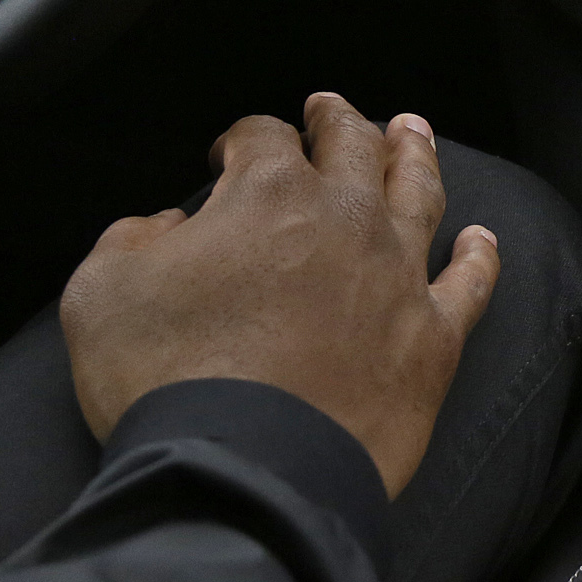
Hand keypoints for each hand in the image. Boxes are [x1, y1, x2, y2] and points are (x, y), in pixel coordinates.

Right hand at [58, 93, 500, 496]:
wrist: (243, 473)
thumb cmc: (163, 379)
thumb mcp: (100, 292)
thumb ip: (130, 240)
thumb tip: (167, 226)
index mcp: (269, 192)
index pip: (262, 136)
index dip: (242, 138)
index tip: (228, 155)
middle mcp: (346, 218)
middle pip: (352, 145)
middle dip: (337, 121)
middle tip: (331, 109)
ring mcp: (398, 275)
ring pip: (418, 193)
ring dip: (414, 155)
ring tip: (411, 132)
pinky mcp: (433, 339)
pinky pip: (469, 284)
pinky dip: (478, 257)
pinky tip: (481, 240)